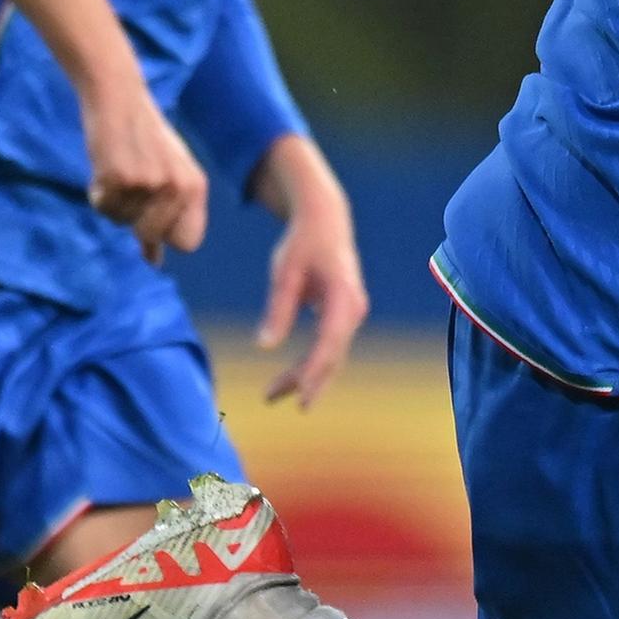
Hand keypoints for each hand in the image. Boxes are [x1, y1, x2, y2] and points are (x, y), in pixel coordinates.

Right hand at [78, 83, 205, 262]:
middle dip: (133, 221)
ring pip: (122, 221)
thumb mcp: (168, 173)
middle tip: (130, 188)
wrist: (118, 97)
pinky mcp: (118, 177)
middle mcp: (177, 187)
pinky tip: (104, 166)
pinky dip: (97, 192)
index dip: (166, 237)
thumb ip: (169, 215)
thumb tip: (155, 262)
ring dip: (113, 202)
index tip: (151, 221)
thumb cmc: (144, 138)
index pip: (189, 242)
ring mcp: (148, 183)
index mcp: (196, 186)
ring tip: (119, 169)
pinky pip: (102, 206)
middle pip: (151, 236)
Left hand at [254, 143, 368, 405]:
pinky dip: (311, 362)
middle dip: (304, 381)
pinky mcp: (344, 314)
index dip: (314, 371)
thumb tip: (264, 347)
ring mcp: (352, 313)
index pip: (329, 342)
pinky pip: (329, 346)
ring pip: (330, 354)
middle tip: (271, 399)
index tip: (299, 397)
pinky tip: (291, 376)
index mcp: (343, 297)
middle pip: (331, 356)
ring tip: (272, 393)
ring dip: (305, 375)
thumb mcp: (285, 272)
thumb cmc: (302, 243)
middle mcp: (354, 309)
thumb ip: (278, 310)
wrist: (325, 220)